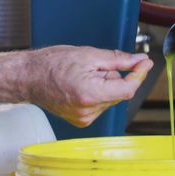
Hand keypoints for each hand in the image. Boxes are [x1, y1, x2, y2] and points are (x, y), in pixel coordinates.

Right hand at [0, 46, 152, 127]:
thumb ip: (117, 60)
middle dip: (113, 77)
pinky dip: (97, 93)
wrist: (29, 77)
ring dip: (104, 85)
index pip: (127, 89)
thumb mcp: (88, 55)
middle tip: (94, 66)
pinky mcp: (81, 120)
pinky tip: (80, 85)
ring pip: (110, 98)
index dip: (139, 74)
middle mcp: (89, 111)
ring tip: (82, 76)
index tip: (145, 62)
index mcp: (91, 94)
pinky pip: (100, 105)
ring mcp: (84, 118)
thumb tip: (138, 60)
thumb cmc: (52, 64)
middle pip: (118, 93)